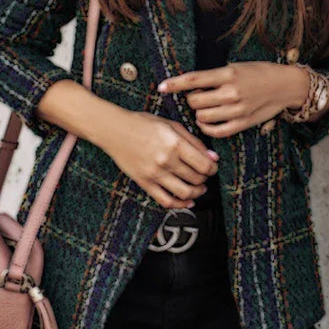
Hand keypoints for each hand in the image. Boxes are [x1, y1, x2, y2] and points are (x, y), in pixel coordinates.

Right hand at [104, 110, 218, 209]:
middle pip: (197, 179)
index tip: (212, 167)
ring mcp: (155, 174)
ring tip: (199, 188)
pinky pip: (166, 201)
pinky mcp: (145, 183)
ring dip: (197, 193)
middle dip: (205, 179)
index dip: (213, 168)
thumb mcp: (171, 125)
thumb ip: (193, 142)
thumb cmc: (142, 124)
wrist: (115, 130)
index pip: (204, 165)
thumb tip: (213, 157)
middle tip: (205, 175)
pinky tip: (186, 201)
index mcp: (175, 144)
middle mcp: (166, 161)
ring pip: (185, 193)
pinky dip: (180, 205)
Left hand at [158, 62, 309, 137]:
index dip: (175, 84)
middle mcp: (231, 92)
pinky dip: (206, 128)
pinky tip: (206, 122)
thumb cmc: (258, 73)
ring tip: (204, 108)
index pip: (194, 79)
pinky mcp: (243, 123)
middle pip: (195, 101)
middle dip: (191, 100)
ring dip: (198, 113)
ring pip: (202, 117)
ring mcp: (238, 110)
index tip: (161, 87)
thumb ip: (214, 77)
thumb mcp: (235, 67)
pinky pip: (216, 131)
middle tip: (197, 97)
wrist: (285, 86)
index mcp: (228, 74)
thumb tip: (190, 86)